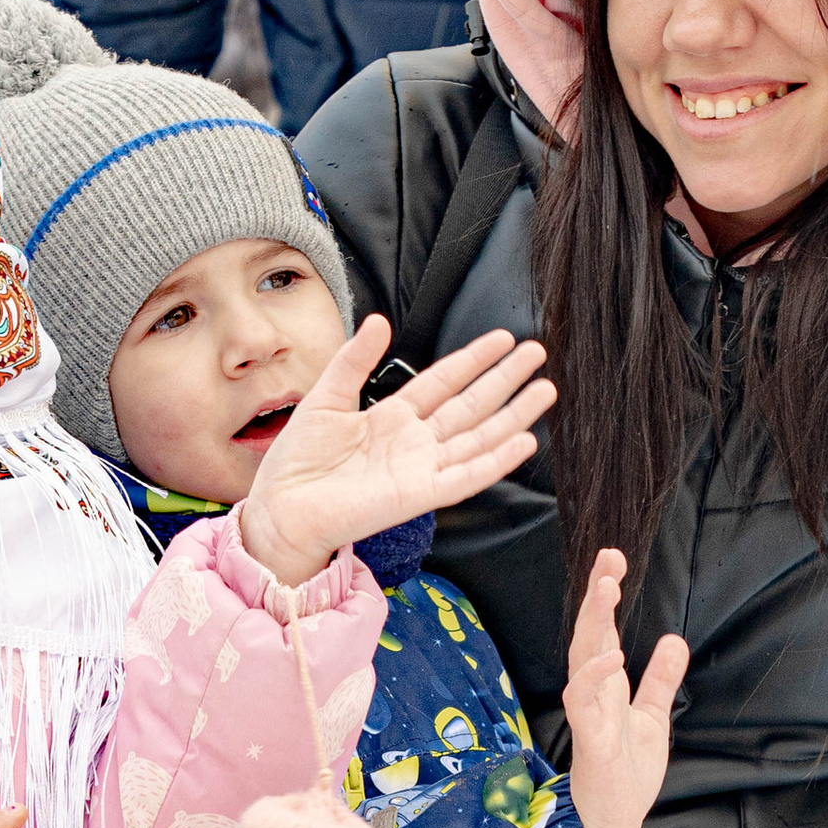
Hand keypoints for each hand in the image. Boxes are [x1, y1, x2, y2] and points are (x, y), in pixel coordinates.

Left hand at [234, 315, 554, 592]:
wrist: (281, 507)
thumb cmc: (297, 462)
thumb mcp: (326, 397)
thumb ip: (354, 360)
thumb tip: (380, 320)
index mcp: (392, 418)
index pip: (444, 381)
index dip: (474, 359)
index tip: (503, 338)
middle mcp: (414, 442)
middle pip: (472, 405)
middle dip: (506, 379)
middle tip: (538, 353)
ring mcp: (421, 468)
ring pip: (479, 437)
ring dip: (514, 415)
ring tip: (546, 390)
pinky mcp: (419, 495)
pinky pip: (466, 477)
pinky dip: (496, 462)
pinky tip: (524, 442)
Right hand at [562, 549, 686, 827]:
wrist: (613, 822)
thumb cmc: (626, 773)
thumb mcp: (653, 718)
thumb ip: (660, 680)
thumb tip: (673, 639)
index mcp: (607, 686)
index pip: (602, 631)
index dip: (605, 596)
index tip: (613, 560)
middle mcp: (593, 693)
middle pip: (590, 634)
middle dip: (597, 595)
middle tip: (607, 557)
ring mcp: (588, 715)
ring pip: (583, 659)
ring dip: (593, 623)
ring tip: (607, 589)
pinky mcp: (590, 740)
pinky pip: (583, 702)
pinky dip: (593, 676)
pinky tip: (611, 653)